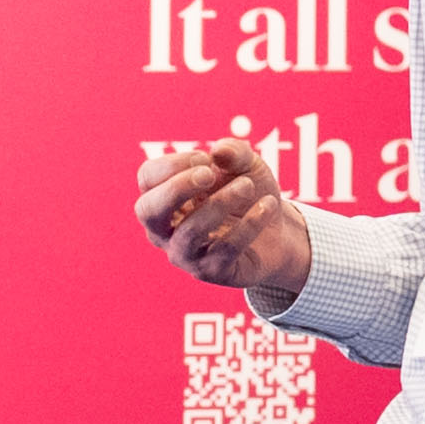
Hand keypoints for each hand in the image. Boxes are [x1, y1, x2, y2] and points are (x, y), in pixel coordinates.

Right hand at [136, 139, 312, 311]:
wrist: (277, 230)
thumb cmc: (248, 192)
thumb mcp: (245, 164)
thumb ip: (233, 152)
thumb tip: (219, 152)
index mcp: (162, 198)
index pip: (147, 179)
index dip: (174, 164)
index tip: (206, 159)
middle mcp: (164, 229)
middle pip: (148, 211)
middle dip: (177, 188)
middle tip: (209, 175)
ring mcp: (185, 254)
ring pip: (189, 232)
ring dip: (219, 203)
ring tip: (246, 186)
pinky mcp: (211, 272)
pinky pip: (225, 250)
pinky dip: (249, 224)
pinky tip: (268, 205)